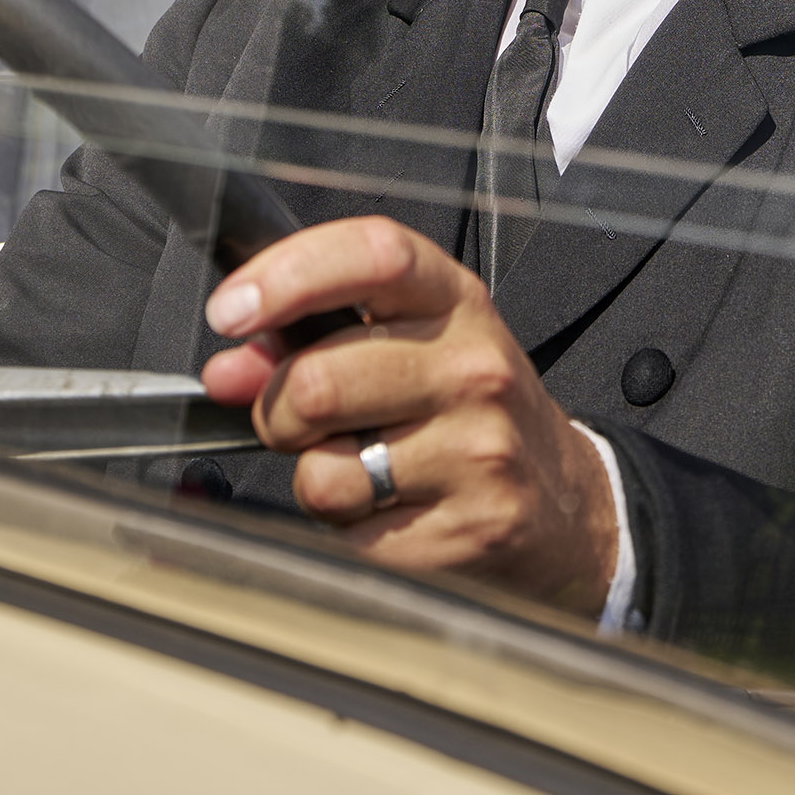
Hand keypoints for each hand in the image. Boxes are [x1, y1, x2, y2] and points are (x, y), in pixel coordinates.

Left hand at [198, 218, 620, 617]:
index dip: (286, 275)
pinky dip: (348, 535)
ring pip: (324, 473)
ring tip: (362, 472)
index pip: (372, 255)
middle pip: (317, 382)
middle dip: (278, 412)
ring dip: (316, 481)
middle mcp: (475, 369)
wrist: (566, 506)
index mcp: (456, 302)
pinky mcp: (467, 532)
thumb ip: (310, 341)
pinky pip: (349, 539)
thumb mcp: (407, 348)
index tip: (231, 310)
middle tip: (301, 423)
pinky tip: (390, 515)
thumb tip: (228, 369)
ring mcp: (477, 453)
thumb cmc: (467, 413)